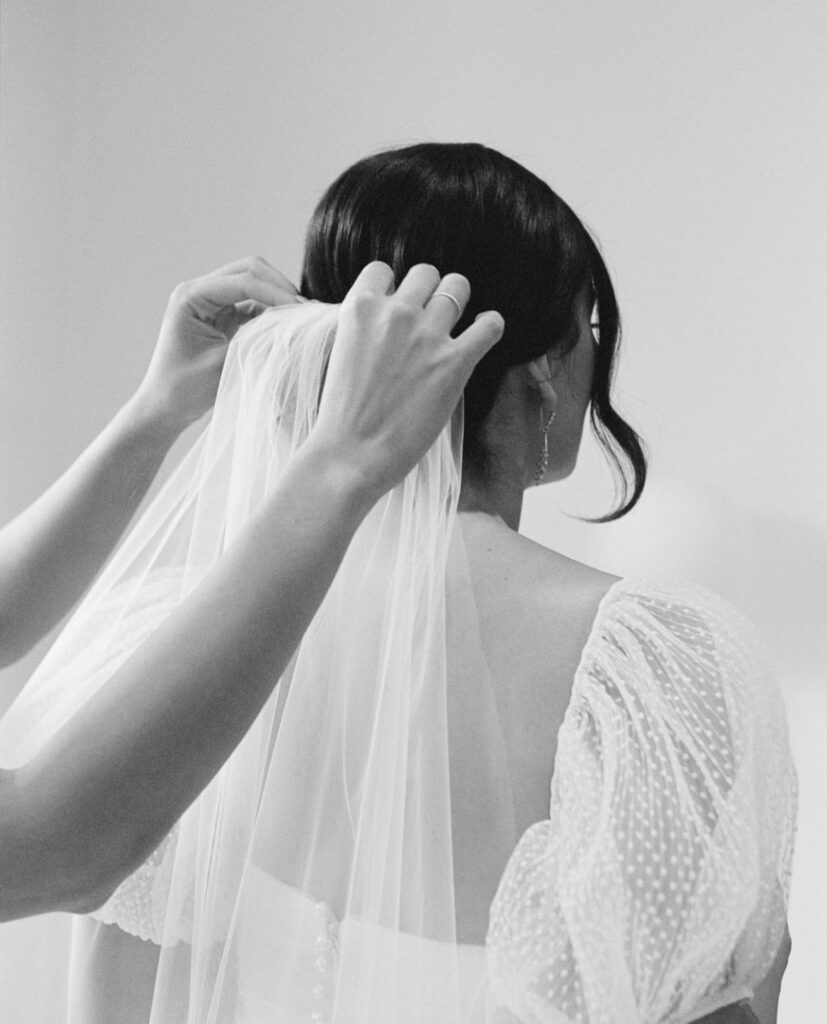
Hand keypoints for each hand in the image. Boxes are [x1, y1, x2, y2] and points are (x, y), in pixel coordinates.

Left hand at [134, 256, 300, 431]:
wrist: (165, 408)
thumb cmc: (184, 390)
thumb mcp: (221, 365)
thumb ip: (253, 342)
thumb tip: (290, 329)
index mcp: (191, 296)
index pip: (242, 281)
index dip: (275, 292)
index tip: (303, 312)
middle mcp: (199, 292)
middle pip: (248, 271)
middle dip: (279, 286)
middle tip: (307, 310)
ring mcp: (211, 302)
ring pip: (253, 283)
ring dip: (278, 296)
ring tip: (302, 317)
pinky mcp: (222, 316)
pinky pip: (253, 303)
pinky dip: (272, 310)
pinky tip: (289, 325)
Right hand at [311, 261, 503, 498]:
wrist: (351, 454)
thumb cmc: (343, 415)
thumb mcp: (342, 353)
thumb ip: (365, 328)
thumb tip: (387, 320)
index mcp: (360, 307)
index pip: (384, 271)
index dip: (393, 289)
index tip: (397, 310)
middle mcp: (396, 312)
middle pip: (426, 273)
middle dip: (429, 292)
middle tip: (429, 320)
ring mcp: (427, 334)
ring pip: (457, 287)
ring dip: (458, 304)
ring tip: (454, 328)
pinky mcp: (454, 362)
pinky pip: (489, 324)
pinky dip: (489, 326)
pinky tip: (482, 336)